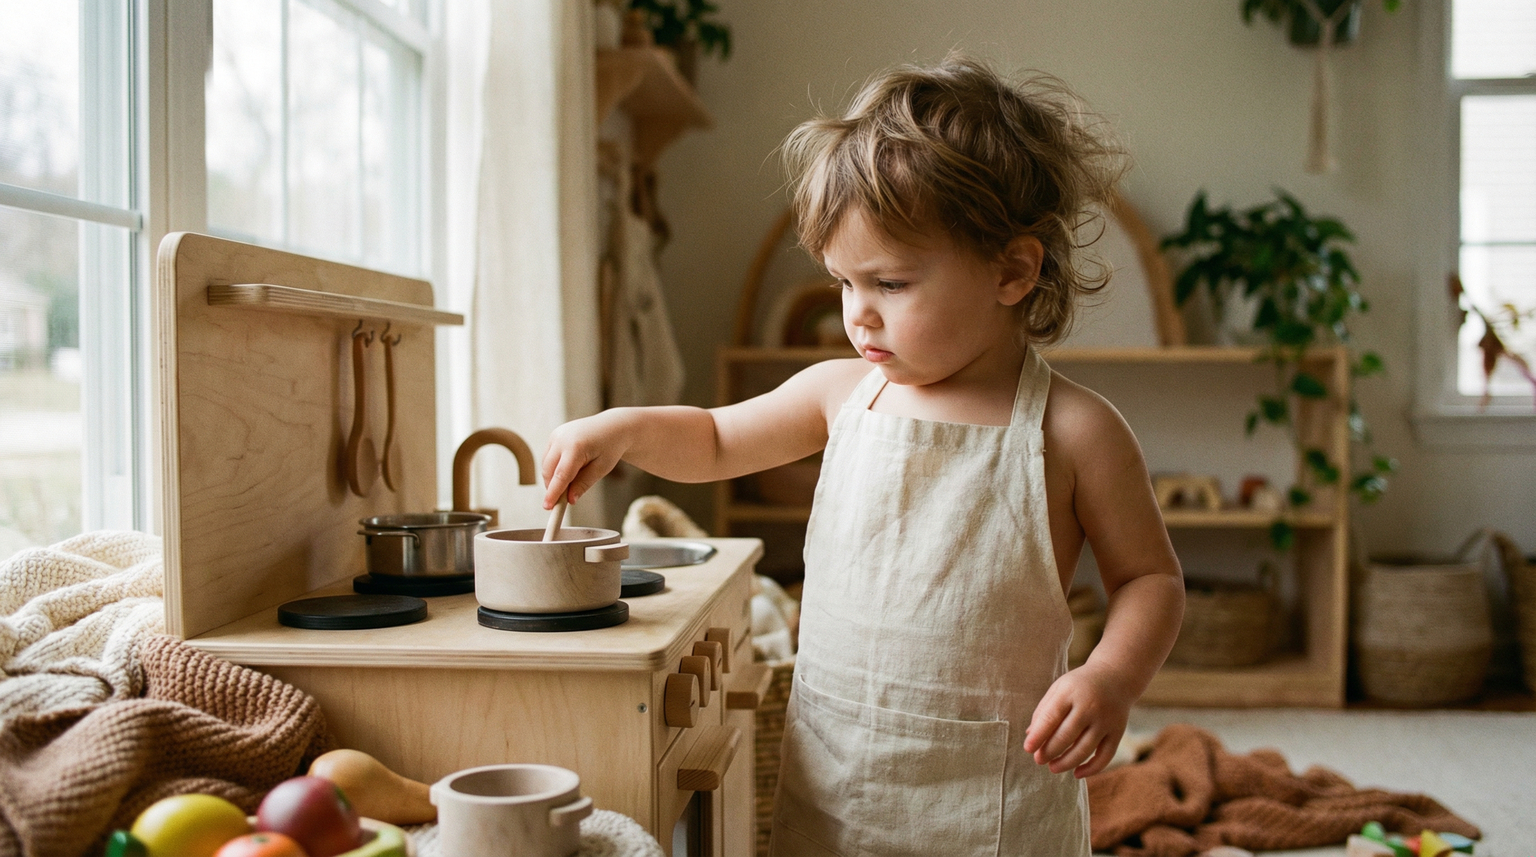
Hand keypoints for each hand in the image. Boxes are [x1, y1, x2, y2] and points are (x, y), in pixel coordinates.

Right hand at [541, 412, 631, 508]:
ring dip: (553, 477)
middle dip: (553, 487)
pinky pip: (548, 457)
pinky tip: (570, 468)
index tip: (547, 507)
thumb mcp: (602, 468)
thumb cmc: (610, 447)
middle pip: (549, 471)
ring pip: (546, 465)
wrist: (612, 426)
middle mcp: (562, 438)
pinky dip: (554, 467)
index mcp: (576, 447)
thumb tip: (570, 500)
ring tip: (574, 479)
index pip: (561, 476)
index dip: (553, 493)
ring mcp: (556, 435)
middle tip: (563, 500)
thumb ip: (584, 484)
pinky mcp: (554, 434)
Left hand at [1023, 661, 1133, 778]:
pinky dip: (1091, 769)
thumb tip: (1030, 736)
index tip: (1028, 748)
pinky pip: (1105, 756)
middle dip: (1050, 751)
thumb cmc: (1080, 685)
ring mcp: (1106, 720)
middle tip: (1038, 760)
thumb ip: (1044, 710)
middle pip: (1066, 735)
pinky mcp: (1118, 732)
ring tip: (1052, 768)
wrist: (1116, 676)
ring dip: (1066, 762)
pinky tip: (1077, 773)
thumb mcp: (1059, 688)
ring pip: (1084, 749)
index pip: (1051, 717)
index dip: (1038, 735)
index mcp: (1070, 692)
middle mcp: (1090, 706)